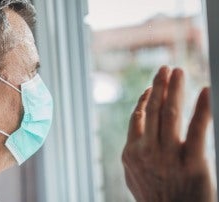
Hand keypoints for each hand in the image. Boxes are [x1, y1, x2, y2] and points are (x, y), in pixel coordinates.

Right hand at [122, 66, 213, 201]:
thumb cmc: (155, 201)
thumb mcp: (134, 177)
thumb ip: (133, 154)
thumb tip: (136, 136)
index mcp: (131, 153)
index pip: (138, 118)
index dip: (146, 99)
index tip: (152, 87)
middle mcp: (146, 150)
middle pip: (153, 110)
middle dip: (159, 86)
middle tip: (166, 68)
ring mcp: (168, 155)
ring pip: (170, 113)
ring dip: (174, 89)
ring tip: (178, 72)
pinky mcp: (192, 162)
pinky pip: (197, 129)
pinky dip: (202, 108)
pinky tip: (206, 91)